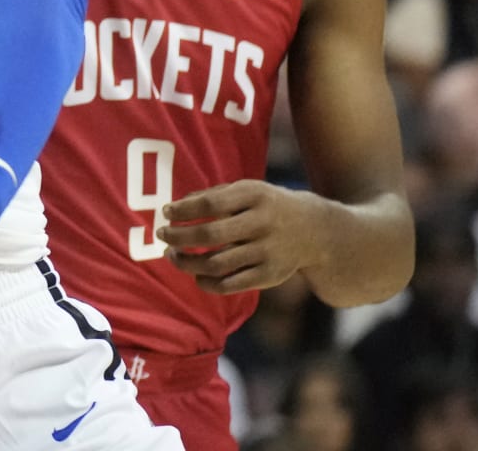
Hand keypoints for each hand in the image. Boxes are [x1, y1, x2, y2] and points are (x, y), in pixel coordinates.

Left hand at [158, 180, 327, 294]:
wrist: (315, 231)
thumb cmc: (267, 207)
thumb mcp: (248, 191)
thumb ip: (214, 195)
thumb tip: (176, 206)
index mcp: (255, 195)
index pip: (210, 204)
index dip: (184, 210)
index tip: (166, 213)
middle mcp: (263, 223)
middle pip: (210, 234)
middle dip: (178, 236)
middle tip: (162, 235)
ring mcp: (267, 251)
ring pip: (216, 263)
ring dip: (186, 262)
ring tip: (172, 256)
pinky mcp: (270, 276)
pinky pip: (230, 285)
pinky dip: (206, 283)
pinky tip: (196, 275)